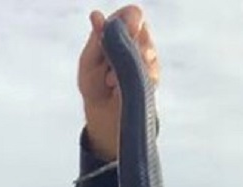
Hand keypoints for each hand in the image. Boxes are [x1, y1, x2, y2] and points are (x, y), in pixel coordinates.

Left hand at [78, 6, 159, 162]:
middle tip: (111, 63)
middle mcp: (137, 41)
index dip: (131, 20)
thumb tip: (96, 15)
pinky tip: (120, 89)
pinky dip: (134, 82)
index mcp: (120, 30)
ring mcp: (148, 59)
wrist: (103, 116)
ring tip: (109, 81)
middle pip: (143, 33)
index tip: (126, 31)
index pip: (132, 15)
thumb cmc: (94, 85)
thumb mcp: (89, 62)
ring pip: (148, 54)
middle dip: (128, 47)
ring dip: (128, 67)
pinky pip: (150, 75)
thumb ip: (97, 39)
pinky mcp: (153, 78)